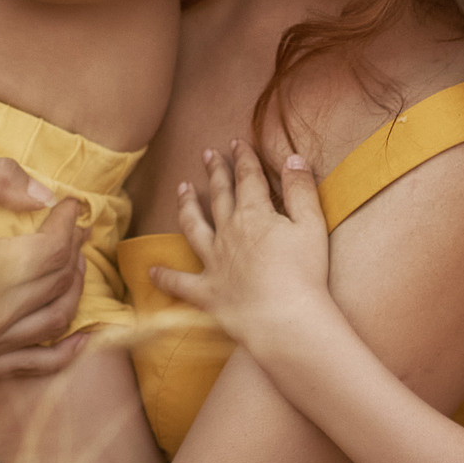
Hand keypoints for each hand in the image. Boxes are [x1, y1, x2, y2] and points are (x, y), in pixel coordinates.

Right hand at [0, 162, 92, 381]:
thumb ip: (1, 177)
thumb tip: (50, 197)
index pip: (52, 250)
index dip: (70, 223)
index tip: (72, 206)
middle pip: (56, 282)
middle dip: (74, 250)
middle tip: (73, 230)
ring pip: (54, 320)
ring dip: (73, 288)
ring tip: (71, 262)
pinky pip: (34, 365)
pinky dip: (66, 352)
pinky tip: (85, 335)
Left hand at [149, 142, 342, 357]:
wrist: (286, 319)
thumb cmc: (305, 273)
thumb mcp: (311, 224)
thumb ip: (300, 189)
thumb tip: (292, 157)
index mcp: (255, 214)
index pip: (247, 178)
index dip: (242, 158)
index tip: (236, 143)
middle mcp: (228, 233)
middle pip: (219, 196)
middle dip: (215, 172)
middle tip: (207, 154)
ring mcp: (214, 262)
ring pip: (193, 227)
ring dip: (187, 206)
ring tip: (182, 189)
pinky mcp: (207, 292)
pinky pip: (179, 283)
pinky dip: (164, 276)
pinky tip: (151, 270)